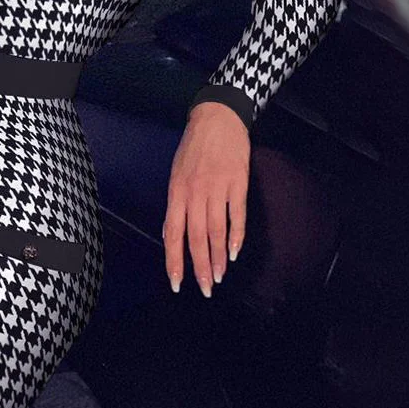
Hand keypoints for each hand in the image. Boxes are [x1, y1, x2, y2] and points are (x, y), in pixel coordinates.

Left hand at [162, 101, 249, 297]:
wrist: (217, 119)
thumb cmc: (193, 148)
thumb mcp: (175, 175)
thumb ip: (175, 206)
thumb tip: (171, 234)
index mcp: (176, 193)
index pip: (173, 234)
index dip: (174, 261)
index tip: (177, 283)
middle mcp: (194, 193)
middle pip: (195, 238)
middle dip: (199, 267)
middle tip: (206, 288)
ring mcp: (216, 188)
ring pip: (216, 230)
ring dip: (217, 257)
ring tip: (219, 276)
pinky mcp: (237, 183)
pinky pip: (237, 215)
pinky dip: (236, 236)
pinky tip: (234, 252)